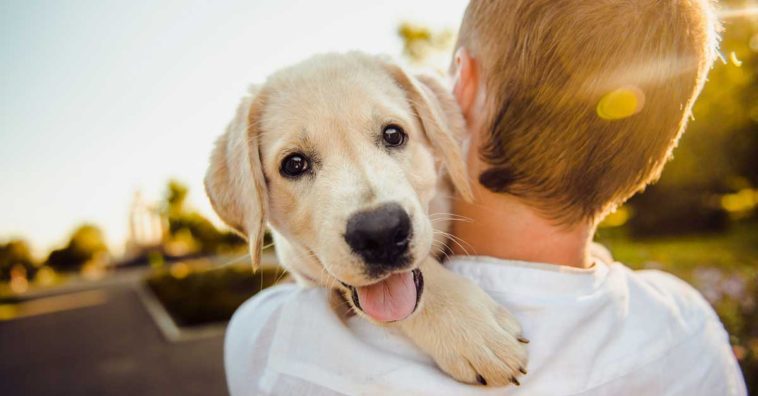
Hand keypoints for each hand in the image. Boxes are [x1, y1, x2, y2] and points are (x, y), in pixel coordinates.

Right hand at [398, 257, 528, 385]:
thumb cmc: (452, 291)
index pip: (514, 352)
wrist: (417, 292)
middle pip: (503, 369)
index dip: (520, 357)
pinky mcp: (444, 359)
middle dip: (510, 370)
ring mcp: (458, 352)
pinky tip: (475, 369)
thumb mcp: (484, 299)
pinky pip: (465, 377)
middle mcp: (475, 341)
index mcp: (487, 324)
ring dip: (494, 376)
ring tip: (493, 369)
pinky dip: (474, 376)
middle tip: (509, 366)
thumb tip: (520, 339)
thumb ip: (503, 319)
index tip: (518, 353)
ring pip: (486, 378)